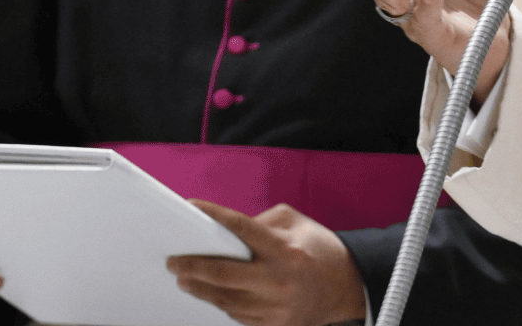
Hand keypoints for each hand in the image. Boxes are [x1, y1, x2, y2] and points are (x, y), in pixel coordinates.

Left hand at [168, 200, 366, 325]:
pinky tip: (210, 294)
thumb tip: (227, 231)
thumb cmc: (319, 249)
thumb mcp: (298, 224)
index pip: (240, 228)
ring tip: (184, 279)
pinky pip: (237, 316)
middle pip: (222, 273)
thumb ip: (262, 223)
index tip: (190, 207)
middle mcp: (278, 280)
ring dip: (200, 289)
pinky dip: (221, 303)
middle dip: (192, 266)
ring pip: (225, 299)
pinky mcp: (274, 324)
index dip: (212, 215)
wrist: (346, 287)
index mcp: (285, 250)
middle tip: (174, 262)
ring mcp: (276, 307)